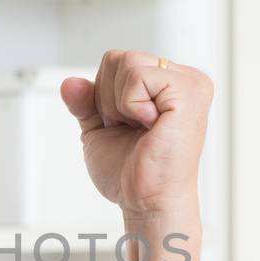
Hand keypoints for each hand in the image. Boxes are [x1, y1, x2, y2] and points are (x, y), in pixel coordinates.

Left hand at [60, 50, 212, 217]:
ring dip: (120, 104)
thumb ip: (85, 102)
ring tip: (143, 129)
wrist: (147, 203)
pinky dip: (130, 105)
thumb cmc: (132, 172)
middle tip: (133, 130)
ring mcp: (190, 83)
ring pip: (126, 62)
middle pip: (118, 58)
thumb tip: (68, 83)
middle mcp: (184, 77)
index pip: (116, 61)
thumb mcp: (99, 129)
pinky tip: (152, 126)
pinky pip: (137, 76)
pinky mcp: (189, 92)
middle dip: (110, 99)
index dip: (105, 96)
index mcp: (168, 82)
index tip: (125, 127)